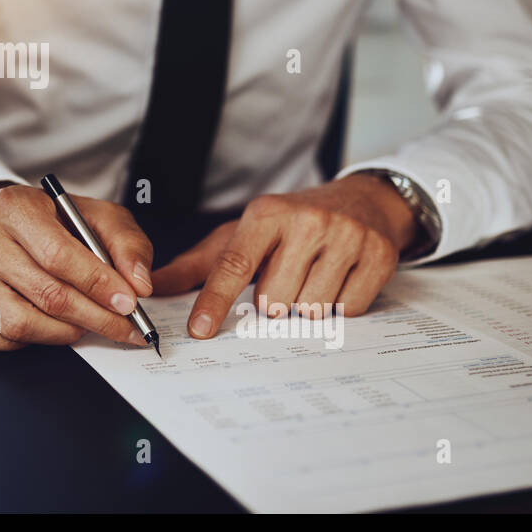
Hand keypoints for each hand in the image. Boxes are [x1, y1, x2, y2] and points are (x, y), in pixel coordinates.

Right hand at [0, 183, 154, 350]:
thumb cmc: (59, 225)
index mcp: (14, 207)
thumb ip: (127, 245)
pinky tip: (45, 326)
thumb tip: (139, 285)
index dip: (98, 284)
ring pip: (20, 324)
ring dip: (64, 333)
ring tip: (85, 323)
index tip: (130, 303)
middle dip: (94, 317)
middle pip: (45, 294)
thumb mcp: (99, 218)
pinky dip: (26, 343)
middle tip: (124, 327)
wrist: (14, 229)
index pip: (58, 255)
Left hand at [150, 173, 418, 338]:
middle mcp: (307, 221)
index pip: (234, 265)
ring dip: (306, 305)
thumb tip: (152, 286)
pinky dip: (339, 305)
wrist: (362, 201)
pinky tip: (338, 280)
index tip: (199, 330)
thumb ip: (198, 264)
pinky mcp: (378, 256)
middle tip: (285, 278)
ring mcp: (347, 237)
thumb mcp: (243, 233)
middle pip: (274, 300)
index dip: (214, 301)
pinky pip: (348, 310)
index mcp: (267, 213)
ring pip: (311, 309)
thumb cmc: (292, 224)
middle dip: (273, 301)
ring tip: (312, 276)